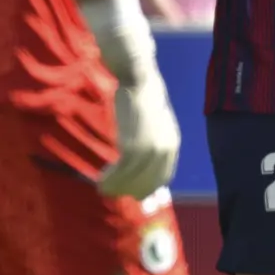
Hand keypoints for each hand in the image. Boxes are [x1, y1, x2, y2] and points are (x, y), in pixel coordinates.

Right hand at [102, 70, 180, 199]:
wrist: (139, 81)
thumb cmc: (144, 100)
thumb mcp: (156, 124)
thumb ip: (154, 143)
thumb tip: (142, 163)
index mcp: (173, 145)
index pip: (163, 177)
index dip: (147, 188)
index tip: (133, 193)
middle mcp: (164, 151)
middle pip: (147, 182)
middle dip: (129, 190)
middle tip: (113, 192)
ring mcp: (149, 150)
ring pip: (131, 178)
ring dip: (115, 186)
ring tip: (102, 188)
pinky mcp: (132, 146)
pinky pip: (120, 170)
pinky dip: (110, 178)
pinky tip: (101, 180)